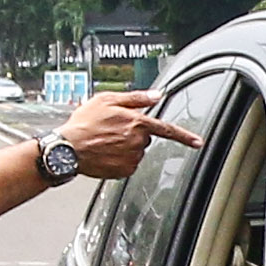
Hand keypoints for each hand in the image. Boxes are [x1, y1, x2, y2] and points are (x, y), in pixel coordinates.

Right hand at [47, 89, 195, 182]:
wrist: (67, 148)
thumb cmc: (83, 123)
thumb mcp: (107, 100)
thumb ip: (136, 98)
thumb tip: (156, 94)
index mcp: (136, 122)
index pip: (166, 129)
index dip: (184, 136)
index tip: (198, 142)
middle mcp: (137, 141)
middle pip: (145, 137)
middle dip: (133, 133)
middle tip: (111, 130)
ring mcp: (131, 158)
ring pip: (136, 151)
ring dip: (125, 146)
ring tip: (104, 141)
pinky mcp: (124, 171)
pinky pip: (128, 164)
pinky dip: (119, 159)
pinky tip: (105, 153)